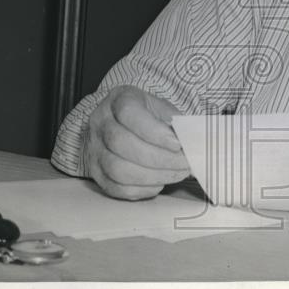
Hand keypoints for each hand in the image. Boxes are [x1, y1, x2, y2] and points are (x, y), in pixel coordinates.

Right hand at [84, 85, 190, 199]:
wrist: (126, 124)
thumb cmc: (150, 116)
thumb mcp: (164, 110)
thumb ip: (177, 124)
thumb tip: (194, 145)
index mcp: (118, 99)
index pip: (129, 113)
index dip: (154, 132)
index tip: (178, 144)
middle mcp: (100, 122)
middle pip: (121, 143)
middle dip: (159, 158)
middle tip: (184, 164)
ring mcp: (94, 149)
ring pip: (117, 169)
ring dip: (153, 176)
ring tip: (177, 174)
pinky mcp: (96, 173)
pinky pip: (116, 188)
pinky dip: (141, 189)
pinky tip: (160, 183)